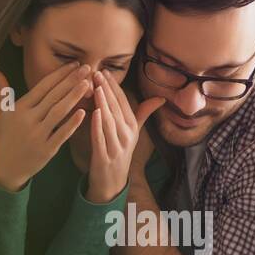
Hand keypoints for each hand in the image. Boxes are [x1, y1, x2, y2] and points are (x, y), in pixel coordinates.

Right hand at [0, 63, 90, 191]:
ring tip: (88, 85)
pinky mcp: (46, 150)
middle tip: (87, 68)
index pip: (43, 87)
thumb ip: (2, 91)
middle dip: (71, 81)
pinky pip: (61, 134)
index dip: (59, 74)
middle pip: (53, 96)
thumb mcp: (1, 113)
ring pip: (59, 112)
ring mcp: (38, 135)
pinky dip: (72, 123)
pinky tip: (84, 112)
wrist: (5, 167)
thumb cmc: (5, 137)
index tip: (74, 64)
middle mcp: (29, 119)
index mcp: (20, 108)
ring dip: (74, 97)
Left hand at [86, 70, 164, 202]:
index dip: (114, 87)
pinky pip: (100, 139)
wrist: (111, 182)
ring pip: (109, 122)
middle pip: (116, 109)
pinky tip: (93, 113)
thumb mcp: (133, 132)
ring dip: (102, 103)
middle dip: (107, 90)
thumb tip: (161, 98)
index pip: (123, 103)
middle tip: (97, 73)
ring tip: (95, 87)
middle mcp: (126, 136)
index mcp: (132, 127)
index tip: (105, 71)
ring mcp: (116, 147)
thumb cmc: (119, 152)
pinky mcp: (104, 157)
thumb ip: (143, 113)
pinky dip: (97, 126)